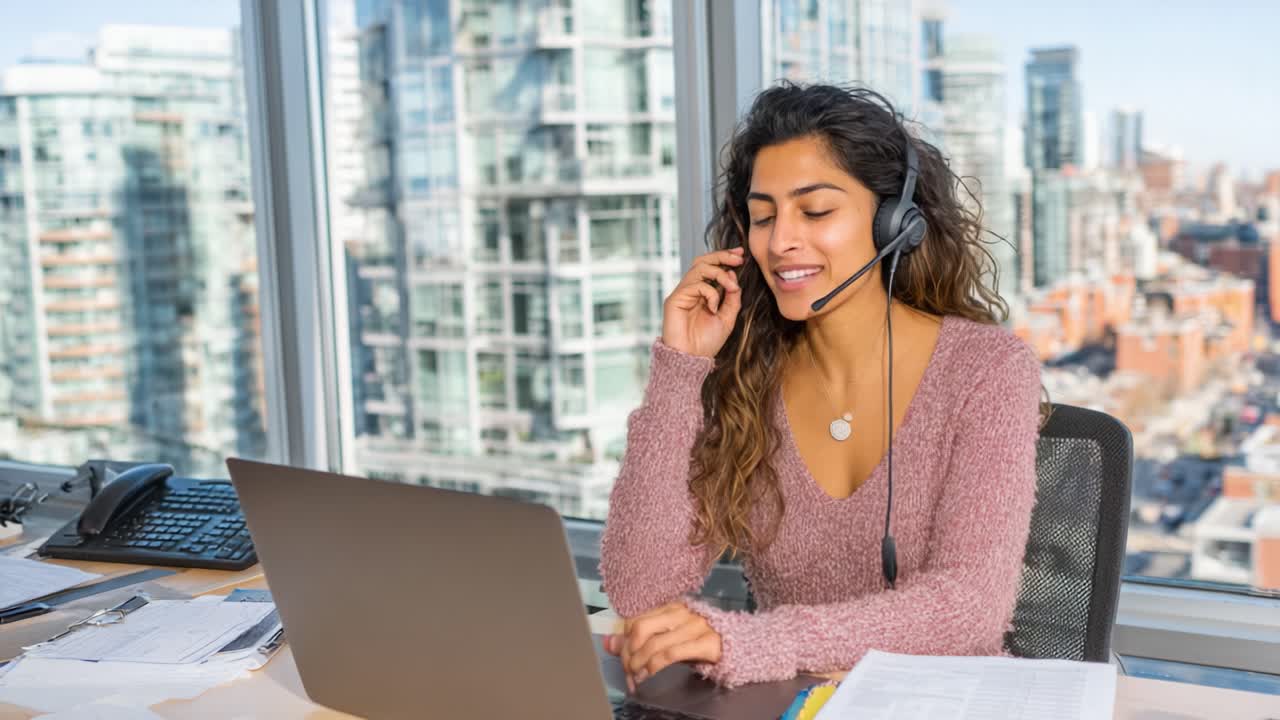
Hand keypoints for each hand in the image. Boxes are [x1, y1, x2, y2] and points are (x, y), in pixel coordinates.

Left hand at [603, 601, 722, 691]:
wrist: (738, 645)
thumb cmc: (698, 641)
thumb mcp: (667, 639)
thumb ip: (639, 641)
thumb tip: (609, 644)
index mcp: (670, 607)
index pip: (635, 620)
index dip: (623, 642)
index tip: (622, 660)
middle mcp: (681, 612)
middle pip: (641, 628)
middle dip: (629, 653)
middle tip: (628, 670)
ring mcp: (695, 626)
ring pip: (654, 644)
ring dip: (639, 664)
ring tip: (635, 677)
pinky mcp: (706, 643)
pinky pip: (671, 654)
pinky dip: (654, 666)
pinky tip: (648, 675)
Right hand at [661, 248, 744, 358]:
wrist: (692, 359)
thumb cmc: (707, 342)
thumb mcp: (727, 318)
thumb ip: (732, 298)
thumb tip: (733, 275)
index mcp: (702, 293)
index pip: (711, 267)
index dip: (725, 257)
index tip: (741, 255)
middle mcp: (691, 290)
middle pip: (703, 261)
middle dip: (722, 256)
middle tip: (738, 258)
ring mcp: (682, 293)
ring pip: (699, 268)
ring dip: (720, 274)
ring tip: (731, 287)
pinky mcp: (675, 299)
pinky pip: (696, 285)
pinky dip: (710, 293)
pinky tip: (713, 308)